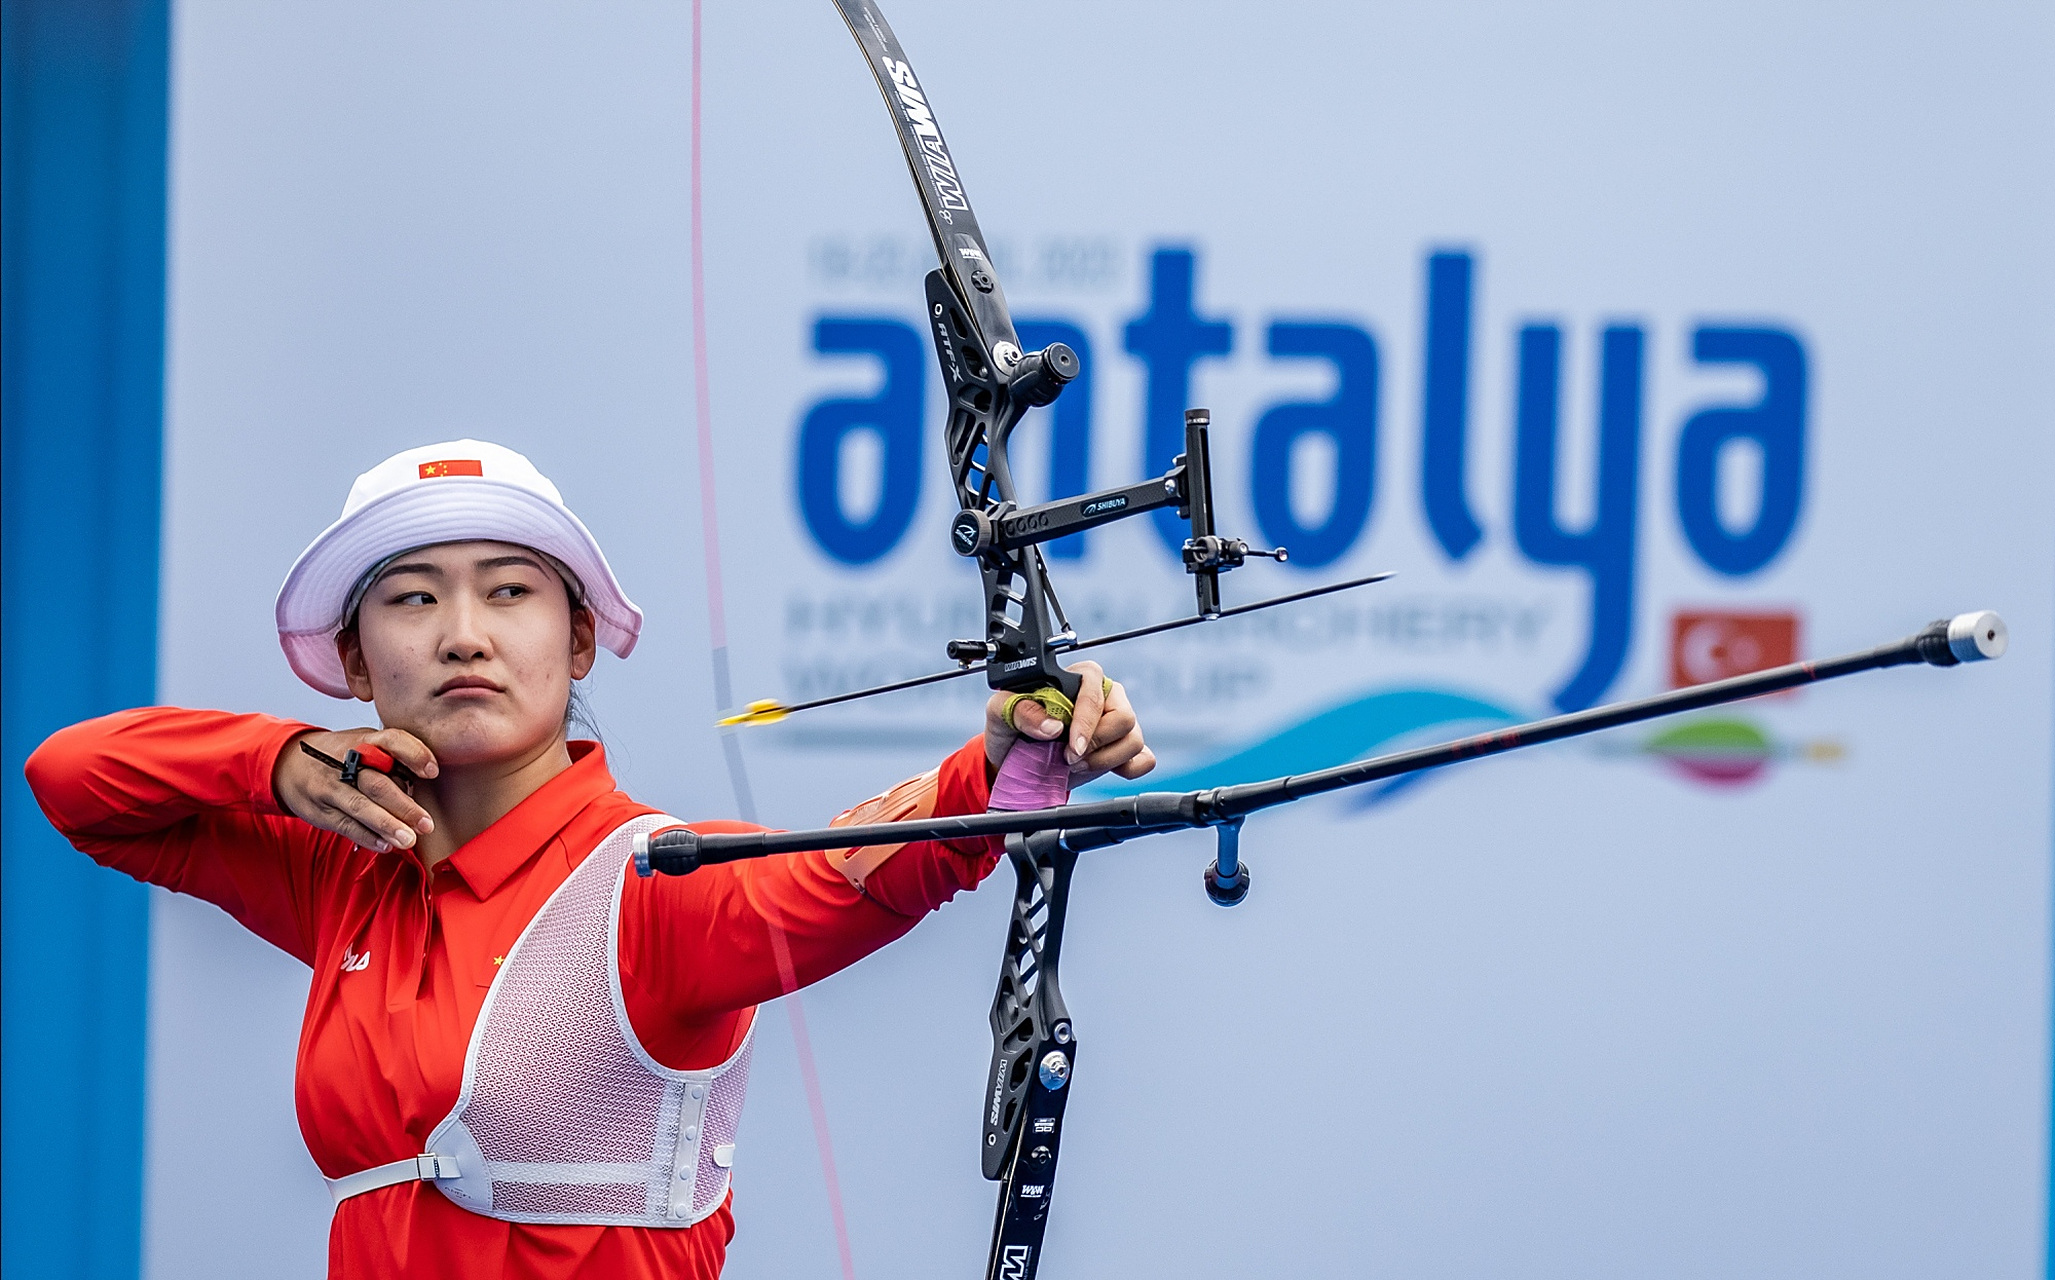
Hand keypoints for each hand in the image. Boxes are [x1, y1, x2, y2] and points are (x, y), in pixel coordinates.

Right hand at [274, 728, 438, 852]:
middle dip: (403, 806)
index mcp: (363, 741)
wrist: (289, 765)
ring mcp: (330, 787)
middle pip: (376, 783)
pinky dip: (367, 837)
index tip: (432, 772)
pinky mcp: (320, 811)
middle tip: (426, 824)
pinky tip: (385, 845)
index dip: (414, 754)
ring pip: (360, 807)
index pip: (391, 740)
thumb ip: (393, 758)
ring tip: (409, 840)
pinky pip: (346, 825)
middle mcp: (345, 763)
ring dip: (386, 826)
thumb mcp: (365, 743)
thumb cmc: (342, 755)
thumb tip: (424, 782)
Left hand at [984, 660, 1155, 785]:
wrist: (1011, 759)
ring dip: (1105, 760)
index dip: (1087, 722)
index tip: (1072, 747)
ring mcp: (1115, 724)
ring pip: (1134, 740)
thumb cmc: (1010, 728)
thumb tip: (1052, 725)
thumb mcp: (1001, 712)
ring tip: (1076, 765)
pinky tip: (1102, 769)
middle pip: (1124, 717)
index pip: (1096, 691)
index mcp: (1078, 678)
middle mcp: (1103, 696)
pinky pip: (1144, 758)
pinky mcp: (1122, 749)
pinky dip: (1128, 768)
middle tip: (1069, 758)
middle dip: (1097, 744)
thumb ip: (1020, 710)